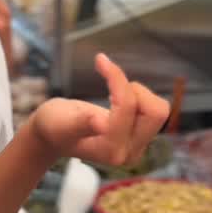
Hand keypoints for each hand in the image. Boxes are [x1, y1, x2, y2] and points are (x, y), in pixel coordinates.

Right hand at [32, 53, 169, 167]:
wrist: (54, 136)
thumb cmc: (54, 126)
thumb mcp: (61, 122)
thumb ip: (81, 123)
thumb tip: (101, 123)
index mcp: (111, 150)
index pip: (127, 106)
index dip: (116, 78)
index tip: (100, 59)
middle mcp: (129, 153)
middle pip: (156, 112)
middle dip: (135, 90)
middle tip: (111, 84)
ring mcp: (137, 147)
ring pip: (158, 110)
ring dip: (138, 94)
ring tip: (113, 94)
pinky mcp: (141, 139)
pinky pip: (154, 111)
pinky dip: (139, 97)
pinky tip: (117, 99)